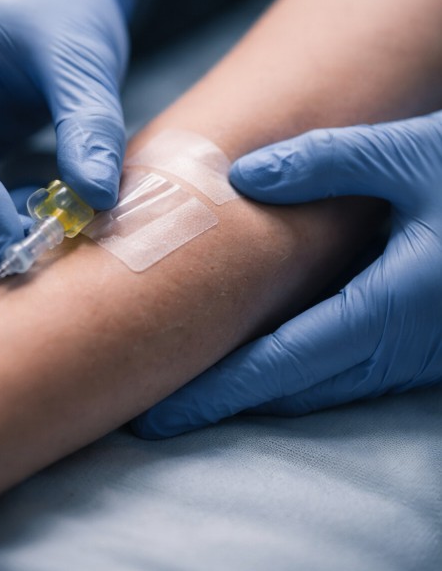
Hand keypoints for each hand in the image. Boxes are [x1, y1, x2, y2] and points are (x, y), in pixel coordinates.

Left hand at [134, 112, 441, 437]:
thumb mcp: (413, 155)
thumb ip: (325, 161)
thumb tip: (237, 177)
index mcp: (392, 307)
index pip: (282, 367)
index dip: (215, 394)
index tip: (157, 414)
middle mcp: (403, 348)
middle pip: (295, 392)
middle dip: (225, 402)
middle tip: (155, 403)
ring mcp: (419, 358)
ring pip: (323, 390)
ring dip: (261, 393)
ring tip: (194, 383)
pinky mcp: (426, 351)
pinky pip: (351, 376)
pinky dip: (300, 375)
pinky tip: (264, 358)